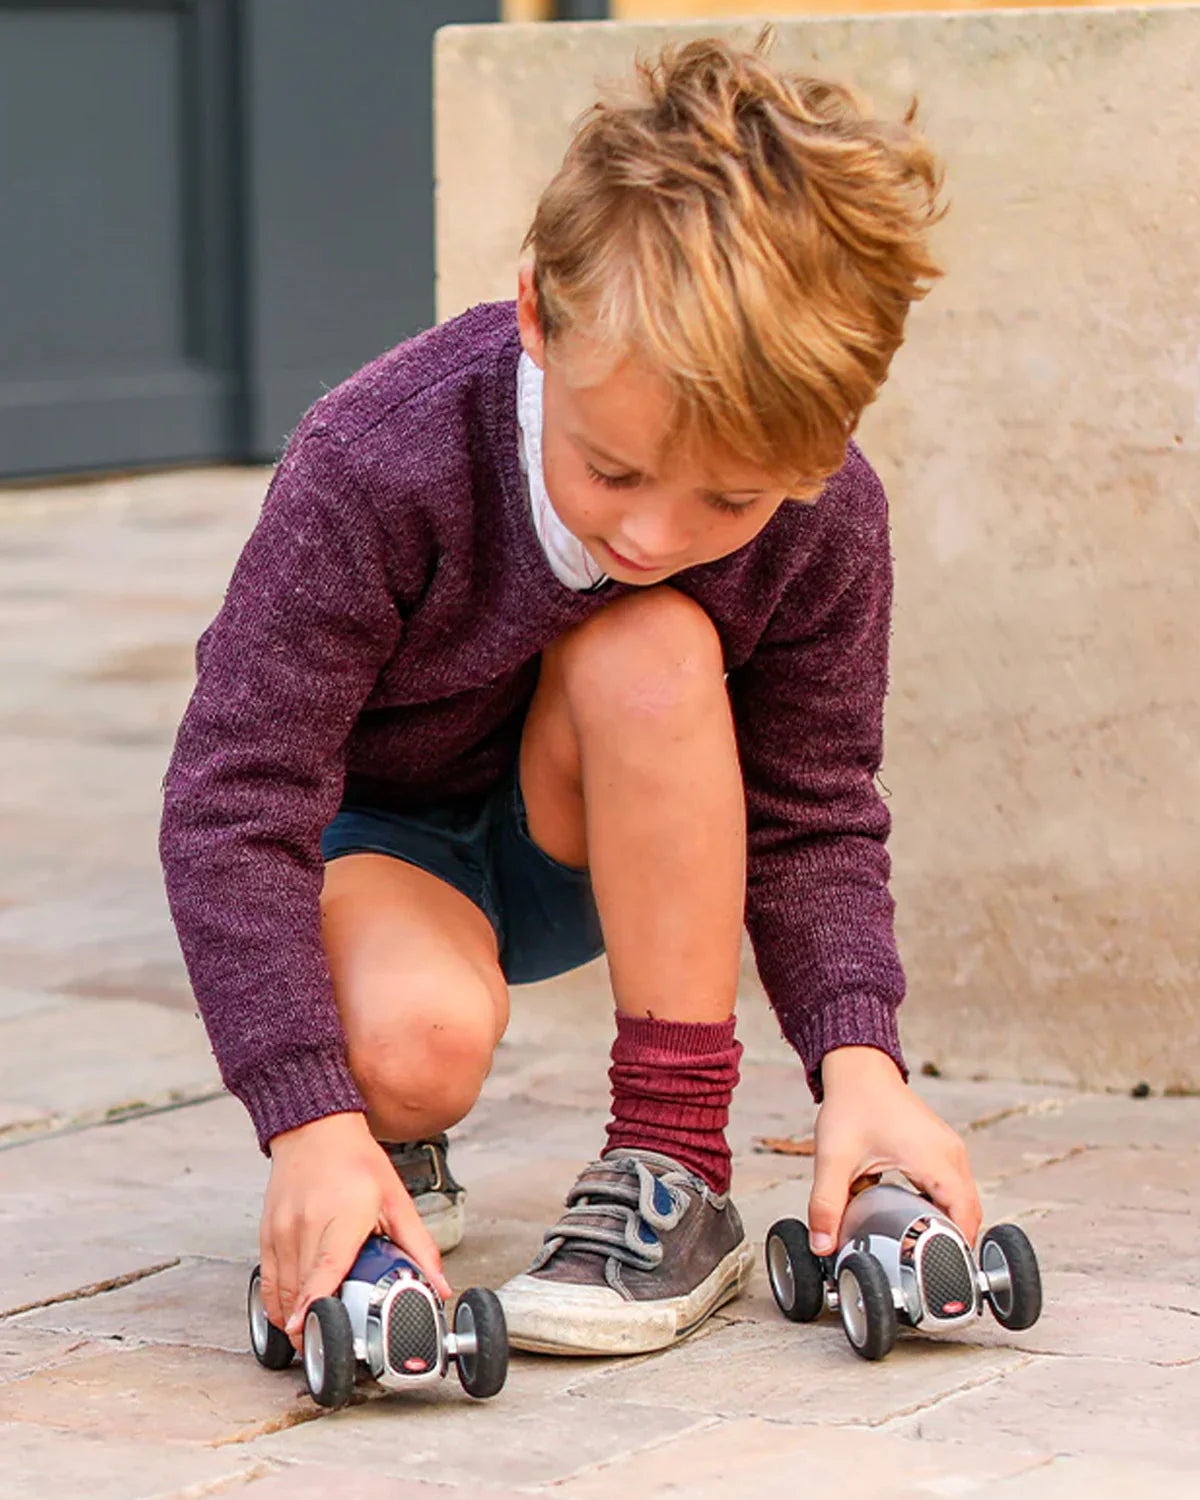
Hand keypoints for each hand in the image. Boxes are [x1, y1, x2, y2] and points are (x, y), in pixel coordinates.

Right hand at [259, 1111, 452, 1348]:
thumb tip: (440, 1285)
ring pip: (279, 1293)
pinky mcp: (267, 1234)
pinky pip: (267, 1281)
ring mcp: (281, 1232)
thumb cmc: (357, 1162)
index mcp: (341, 1220)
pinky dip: (279, 1304)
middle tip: (329, 1349)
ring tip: (314, 1338)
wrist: (315, 1128)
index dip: (315, 1308)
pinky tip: (294, 1314)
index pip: (323, 1272)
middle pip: (299, 1293)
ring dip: (293, 1321)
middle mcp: (305, 1227)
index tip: (312, 1335)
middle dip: (311, 1327)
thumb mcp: (396, 1199)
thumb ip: (418, 1246)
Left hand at [807, 1046, 980, 1256]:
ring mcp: (948, 1150)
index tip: (939, 1274)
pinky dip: (940, 1207)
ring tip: (924, 1253)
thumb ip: (827, 1204)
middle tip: (930, 1272)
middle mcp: (951, 1154)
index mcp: (936, 1159)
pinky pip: (951, 1187)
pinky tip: (916, 1221)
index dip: (956, 1248)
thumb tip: (822, 1246)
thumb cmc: (852, 1105)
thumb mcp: (834, 1158)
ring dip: (946, 1224)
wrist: (858, 1068)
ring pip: (961, 1201)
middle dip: (952, 1243)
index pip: (965, 1217)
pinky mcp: (940, 1148)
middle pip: (968, 1213)